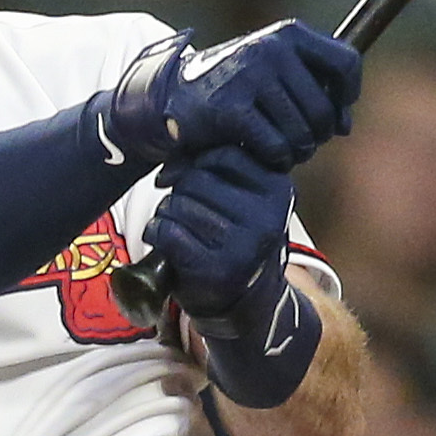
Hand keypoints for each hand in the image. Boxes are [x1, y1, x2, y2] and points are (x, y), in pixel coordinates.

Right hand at [98, 20, 359, 174]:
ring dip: (296, 152)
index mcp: (288, 34)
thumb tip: (345, 126)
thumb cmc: (234, 89)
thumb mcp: (274, 73)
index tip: (336, 117)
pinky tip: (262, 154)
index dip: (348, 97)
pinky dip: (274, 160)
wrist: (174, 96)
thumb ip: (313, 89)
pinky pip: (276, 147)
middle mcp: (272, 49)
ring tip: (281, 150)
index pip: (346, 63)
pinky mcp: (231, 108)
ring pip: (302, 132)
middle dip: (317, 135)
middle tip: (299, 142)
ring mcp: (250, 77)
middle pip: (323, 109)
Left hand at [140, 145, 294, 327]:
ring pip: (178, 204)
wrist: (245, 301)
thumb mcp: (245, 197)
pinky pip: (168, 231)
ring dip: (167, 214)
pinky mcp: (216, 269)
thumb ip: (223, 167)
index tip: (180, 175)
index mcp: (278, 190)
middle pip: (197, 179)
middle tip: (184, 211)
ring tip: (179, 229)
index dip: (193, 161)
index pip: (225, 155)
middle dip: (179, 191)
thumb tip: (175, 134)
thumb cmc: (235, 236)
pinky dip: (157, 233)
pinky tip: (166, 242)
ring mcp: (243, 245)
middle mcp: (267, 217)